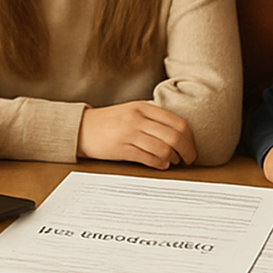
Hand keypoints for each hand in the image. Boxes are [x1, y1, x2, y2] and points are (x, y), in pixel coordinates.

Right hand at [77, 102, 197, 168]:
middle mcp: (137, 118)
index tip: (192, 147)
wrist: (81, 128)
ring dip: (173, 158)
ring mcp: (129, 133)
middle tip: (189, 159)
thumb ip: (153, 119)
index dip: (189, 138)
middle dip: (186, 151)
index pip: (177, 122)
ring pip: (163, 148)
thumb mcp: (132, 112)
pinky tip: (162, 165)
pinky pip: (148, 158)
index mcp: (143, 107)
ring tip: (173, 162)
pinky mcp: (121, 148)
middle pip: (174, 136)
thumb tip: (179, 136)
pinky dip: (160, 164)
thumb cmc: (109, 122)